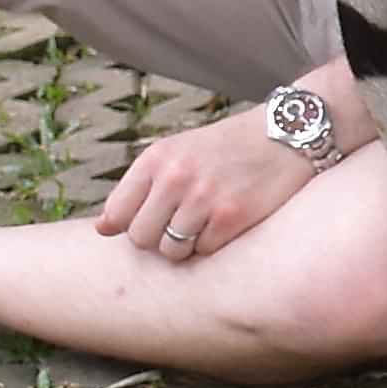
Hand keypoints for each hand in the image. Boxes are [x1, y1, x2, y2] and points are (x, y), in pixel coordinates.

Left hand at [97, 114, 317, 266]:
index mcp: (156, 159)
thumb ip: (140, 187)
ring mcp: (202, 198)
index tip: (152, 222)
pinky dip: (213, 245)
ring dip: (186, 247)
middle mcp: (175, 177)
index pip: (116, 215)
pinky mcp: (231, 216)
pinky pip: (204, 252)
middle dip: (158, 239)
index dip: (130, 227)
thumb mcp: (177, 153)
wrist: (286, 135)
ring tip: (205, 225)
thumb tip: (100, 230)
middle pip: (141, 238)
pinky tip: (227, 225)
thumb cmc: (228, 149)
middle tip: (182, 225)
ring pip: (170, 251)